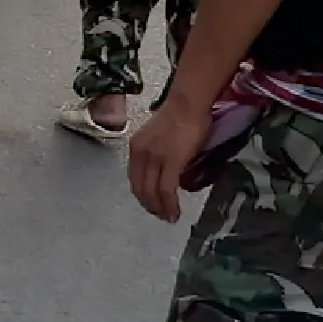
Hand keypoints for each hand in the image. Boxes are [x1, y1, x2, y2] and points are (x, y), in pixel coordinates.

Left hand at [128, 98, 211, 223]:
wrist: (188, 103)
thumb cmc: (180, 115)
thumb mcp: (159, 136)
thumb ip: (158, 153)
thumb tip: (167, 170)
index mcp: (135, 147)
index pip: (134, 178)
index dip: (142, 194)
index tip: (150, 204)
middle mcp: (140, 154)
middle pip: (140, 188)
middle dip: (150, 205)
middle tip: (160, 215)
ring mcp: (154, 158)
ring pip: (152, 192)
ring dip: (160, 209)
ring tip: (169, 217)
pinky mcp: (170, 162)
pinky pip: (167, 190)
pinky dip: (170, 205)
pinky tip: (175, 212)